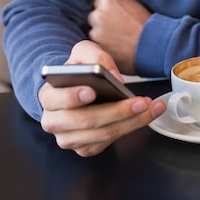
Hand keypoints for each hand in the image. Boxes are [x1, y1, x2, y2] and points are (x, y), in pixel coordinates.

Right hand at [39, 40, 164, 156]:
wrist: (75, 87)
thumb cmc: (78, 70)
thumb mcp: (84, 52)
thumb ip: (96, 56)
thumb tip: (115, 77)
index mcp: (48, 96)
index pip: (57, 99)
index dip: (72, 97)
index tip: (92, 91)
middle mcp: (54, 122)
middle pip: (86, 120)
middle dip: (117, 111)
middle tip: (141, 101)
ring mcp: (69, 138)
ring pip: (102, 134)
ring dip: (131, 122)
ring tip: (151, 107)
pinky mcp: (84, 147)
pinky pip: (108, 142)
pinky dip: (129, 128)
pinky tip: (143, 115)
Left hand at [87, 0, 150, 73]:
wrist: (152, 44)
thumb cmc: (144, 24)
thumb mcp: (130, 2)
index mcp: (106, 0)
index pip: (96, 0)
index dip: (104, 6)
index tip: (110, 12)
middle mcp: (98, 14)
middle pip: (92, 14)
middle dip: (100, 19)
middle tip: (115, 25)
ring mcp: (96, 32)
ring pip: (92, 29)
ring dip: (100, 32)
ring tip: (117, 35)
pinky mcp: (97, 47)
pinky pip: (95, 43)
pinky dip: (103, 43)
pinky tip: (115, 43)